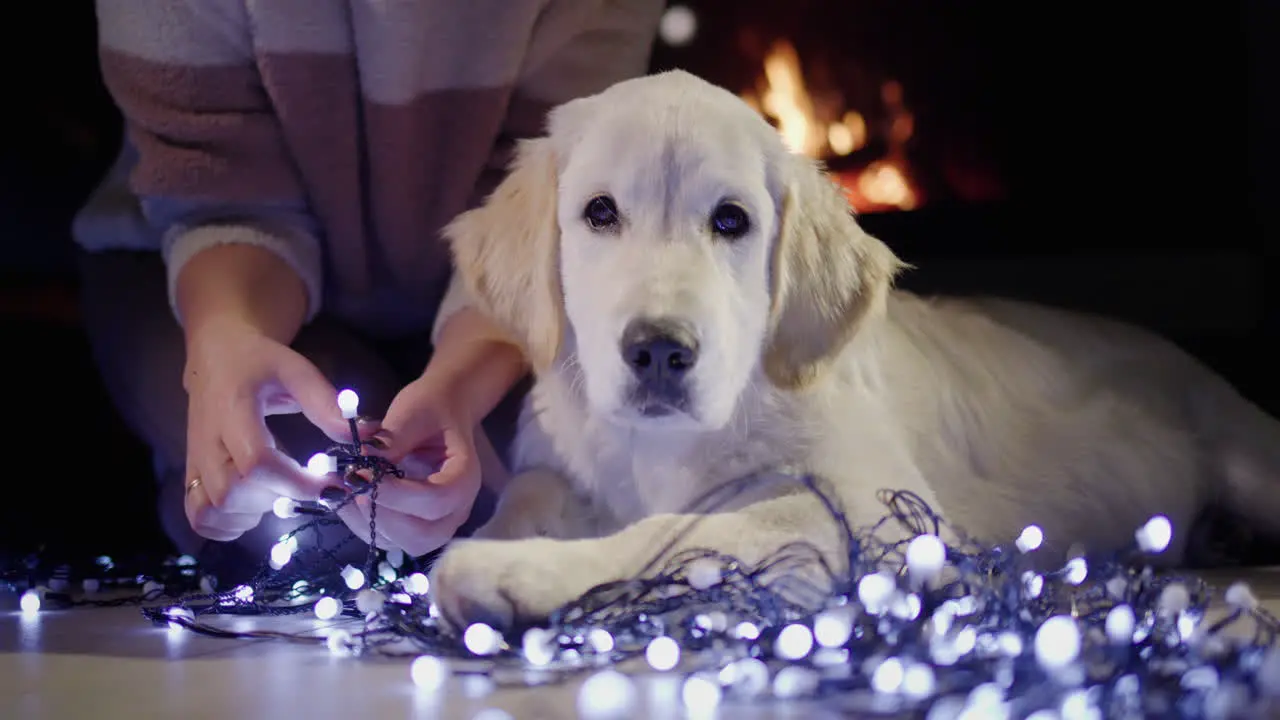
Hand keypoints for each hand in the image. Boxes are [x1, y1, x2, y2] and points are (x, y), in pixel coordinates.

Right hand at [182, 318, 351, 540]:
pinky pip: (199, 517)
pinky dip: (227, 525)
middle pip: (230, 494)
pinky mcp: (191, 474)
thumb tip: (370, 435)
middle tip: (301, 484)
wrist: (217, 357)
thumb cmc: (260, 363)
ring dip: (251, 515)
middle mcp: (206, 441)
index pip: (256, 462)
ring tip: (276, 492)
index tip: (331, 484)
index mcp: (232, 410)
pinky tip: (253, 507)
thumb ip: (327, 404)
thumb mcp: (296, 371)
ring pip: (212, 510)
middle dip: (274, 499)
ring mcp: (194, 461)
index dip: (296, 482)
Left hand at [336, 375, 481, 556]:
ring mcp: (437, 522)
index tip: (360, 474)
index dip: (396, 494)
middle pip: (422, 535)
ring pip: (402, 543)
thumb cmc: (433, 408)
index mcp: (464, 478)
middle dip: (381, 516)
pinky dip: (362, 523)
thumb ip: (393, 438)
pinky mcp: (416, 525)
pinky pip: (389, 539)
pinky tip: (344, 496)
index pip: (435, 501)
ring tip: (340, 489)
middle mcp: (456, 508)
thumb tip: (365, 461)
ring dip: (366, 522)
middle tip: (351, 486)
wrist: (443, 411)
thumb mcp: (413, 412)